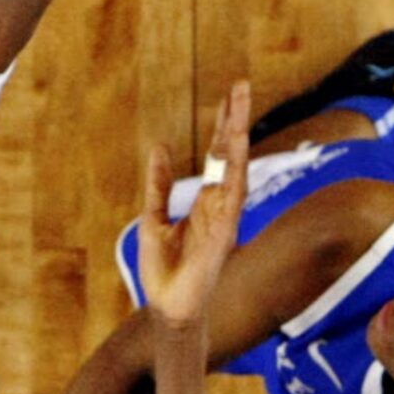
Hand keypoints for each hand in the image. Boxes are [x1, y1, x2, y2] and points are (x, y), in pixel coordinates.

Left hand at [138, 81, 250, 326]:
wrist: (166, 309)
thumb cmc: (163, 271)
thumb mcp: (152, 219)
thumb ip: (159, 186)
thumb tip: (160, 147)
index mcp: (206, 203)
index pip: (217, 157)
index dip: (223, 126)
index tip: (230, 96)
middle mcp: (220, 206)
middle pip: (231, 154)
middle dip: (236, 119)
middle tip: (241, 84)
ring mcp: (225, 218)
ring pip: (235, 167)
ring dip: (237, 135)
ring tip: (240, 104)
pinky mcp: (222, 234)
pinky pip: (231, 197)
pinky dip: (232, 171)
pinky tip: (233, 147)